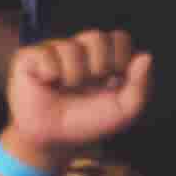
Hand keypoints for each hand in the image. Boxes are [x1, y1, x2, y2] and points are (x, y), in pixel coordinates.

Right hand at [5, 27, 157, 155]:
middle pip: (96, 36)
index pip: (119, 38)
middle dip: (98, 65)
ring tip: (67, 88)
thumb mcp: (123, 111)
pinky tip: (47, 83)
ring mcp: (54, 51)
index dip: (120, 57)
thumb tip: (146, 56)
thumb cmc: (88, 122)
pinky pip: (46, 54)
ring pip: (71, 47)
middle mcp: (80, 51)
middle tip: (91, 84)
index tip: (115, 80)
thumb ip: (139, 86)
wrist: (54, 139)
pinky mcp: (30, 56)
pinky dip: (50, 73)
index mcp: (104, 60)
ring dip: (74, 76)